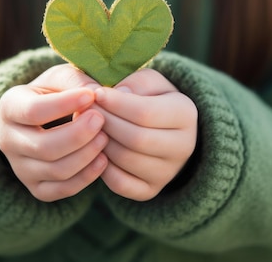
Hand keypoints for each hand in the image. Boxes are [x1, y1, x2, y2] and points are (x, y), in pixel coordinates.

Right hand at [0, 65, 107, 201]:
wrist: (49, 117)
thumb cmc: (57, 91)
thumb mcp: (62, 77)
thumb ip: (77, 80)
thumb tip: (96, 95)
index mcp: (9, 107)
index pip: (33, 111)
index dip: (63, 105)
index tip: (91, 96)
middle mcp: (7, 140)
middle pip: (43, 146)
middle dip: (78, 134)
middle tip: (101, 119)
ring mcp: (20, 168)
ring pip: (55, 170)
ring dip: (85, 155)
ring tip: (105, 137)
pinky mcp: (37, 187)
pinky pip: (62, 190)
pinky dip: (87, 177)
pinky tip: (104, 159)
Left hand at [94, 69, 197, 200]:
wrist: (163, 128)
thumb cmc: (151, 97)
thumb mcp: (148, 80)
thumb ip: (135, 83)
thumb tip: (118, 95)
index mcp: (186, 114)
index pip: (145, 113)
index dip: (115, 104)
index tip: (95, 94)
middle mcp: (183, 147)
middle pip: (136, 139)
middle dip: (105, 123)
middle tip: (85, 110)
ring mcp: (168, 172)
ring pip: (125, 160)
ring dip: (100, 142)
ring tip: (87, 127)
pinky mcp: (150, 190)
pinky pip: (119, 183)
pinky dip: (102, 167)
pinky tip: (95, 148)